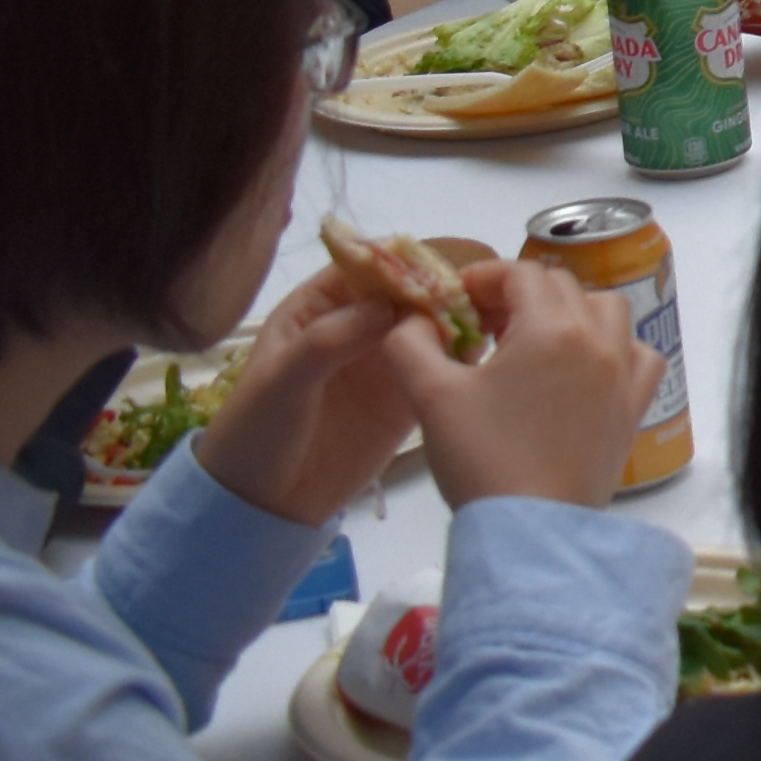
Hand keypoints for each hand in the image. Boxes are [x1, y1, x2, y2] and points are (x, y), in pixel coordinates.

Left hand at [189, 239, 482, 527]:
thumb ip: (329, 340)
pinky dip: (466, 353)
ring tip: (503, 311)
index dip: (404, 259)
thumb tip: (388, 305)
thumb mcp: (281, 380)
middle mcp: (356, 325)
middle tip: (489, 283)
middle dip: (445, 284)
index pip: (366, 267)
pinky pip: (440, 364)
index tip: (446, 260)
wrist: (264, 501)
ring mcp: (383, 361)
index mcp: (317, 308)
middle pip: (407, 291)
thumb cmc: (257, 430)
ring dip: (463, 314)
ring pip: (430, 324)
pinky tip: (493, 349)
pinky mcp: (405, 395)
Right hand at [392, 255, 657, 508]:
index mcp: (552, 328)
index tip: (455, 303)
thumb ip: (410, 343)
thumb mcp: (429, 394)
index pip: (520, 274)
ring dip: (569, 312)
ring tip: (530, 341)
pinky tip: (582, 367)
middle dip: (519, 294)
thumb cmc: (482, 459)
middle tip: (482, 324)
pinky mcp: (635, 406)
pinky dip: (612, 347)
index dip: (483, 278)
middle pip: (562, 287)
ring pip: (606, 311)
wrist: (532, 529)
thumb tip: (415, 318)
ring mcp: (625, 373)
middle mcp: (599, 340)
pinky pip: (638, 354)